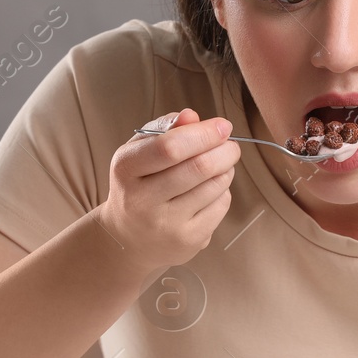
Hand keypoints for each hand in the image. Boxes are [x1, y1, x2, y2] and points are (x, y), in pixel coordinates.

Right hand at [97, 108, 239, 271]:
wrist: (128, 238)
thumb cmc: (138, 183)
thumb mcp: (140, 151)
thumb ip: (165, 129)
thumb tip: (192, 116)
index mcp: (126, 169)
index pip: (169, 147)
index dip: (203, 134)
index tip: (223, 126)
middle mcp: (142, 201)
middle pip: (199, 168)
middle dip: (225, 150)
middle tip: (231, 145)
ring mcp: (165, 225)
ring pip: (215, 186)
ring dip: (226, 169)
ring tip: (219, 166)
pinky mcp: (187, 241)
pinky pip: (220, 206)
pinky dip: (223, 191)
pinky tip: (210, 190)